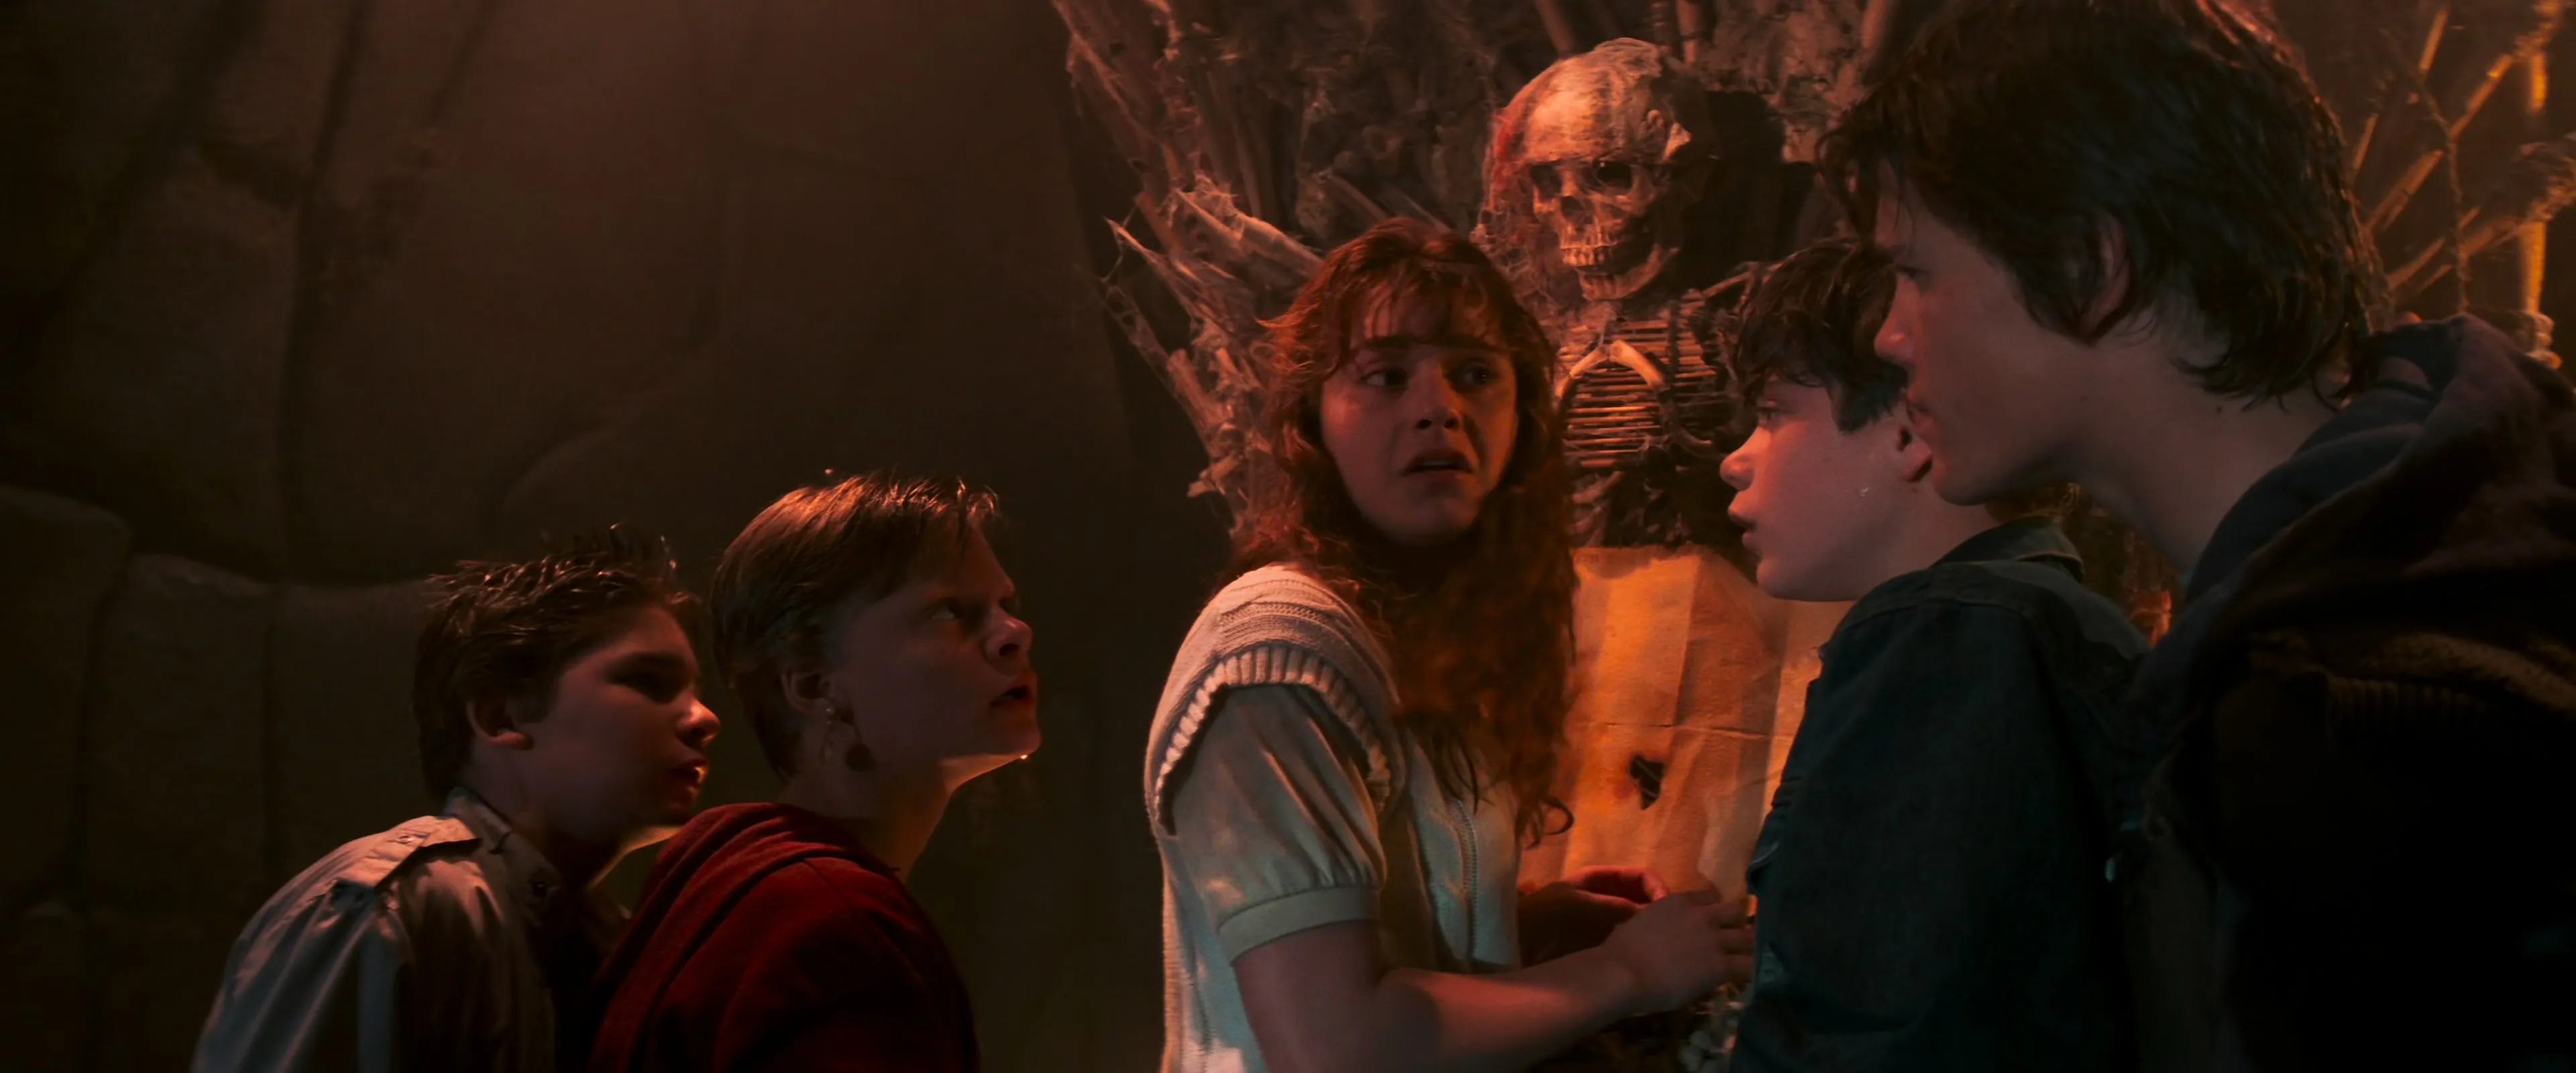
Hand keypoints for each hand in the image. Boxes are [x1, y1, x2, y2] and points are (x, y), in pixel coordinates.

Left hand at [1518, 867, 1666, 961]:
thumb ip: (1622, 907)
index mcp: (1601, 878)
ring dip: (1650, 932)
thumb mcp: (1586, 907)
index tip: (1670, 910)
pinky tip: (1646, 959)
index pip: (1642, 876)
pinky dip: (1638, 947)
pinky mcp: (1600, 945)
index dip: (1658, 889)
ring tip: (1663, 947)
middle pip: (1642, 899)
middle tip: (1673, 933)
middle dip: (1658, 913)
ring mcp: (1603, 921)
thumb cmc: (1546, 917)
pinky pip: (1626, 942)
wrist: (1514, 946)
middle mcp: (1605, 896)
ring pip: (1637, 923)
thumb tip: (1658, 913)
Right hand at [1600, 890, 1755, 1013]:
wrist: (1623, 974)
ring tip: (1743, 959)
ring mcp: (1714, 940)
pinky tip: (1742, 979)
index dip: (1715, 909)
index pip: (1710, 897)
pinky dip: (1748, 972)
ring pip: (1748, 937)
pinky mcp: (1720, 965)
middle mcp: (1702, 915)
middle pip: (1736, 911)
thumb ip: (1658, 920)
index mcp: (1679, 902)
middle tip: (1734, 938)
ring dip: (1747, 947)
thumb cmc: (1620, 951)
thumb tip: (1661, 929)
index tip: (1714, 920)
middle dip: (1737, 923)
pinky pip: (1748, 966)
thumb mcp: (1640, 921)